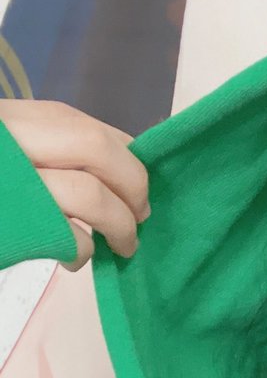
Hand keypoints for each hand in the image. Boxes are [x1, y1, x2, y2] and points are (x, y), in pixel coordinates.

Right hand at [0, 98, 150, 271]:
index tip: (136, 182)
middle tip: (141, 214)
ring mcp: (11, 183)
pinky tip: (73, 257)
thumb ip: (51, 151)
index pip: (86, 127)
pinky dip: (83, 251)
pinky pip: (68, 236)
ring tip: (123, 245)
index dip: (126, 156)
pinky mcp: (14, 224)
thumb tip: (121, 166)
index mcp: (13, 120)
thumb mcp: (13, 156)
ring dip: (121, 226)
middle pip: (97, 149)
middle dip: (134, 185)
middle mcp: (10, 141)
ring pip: (90, 194)